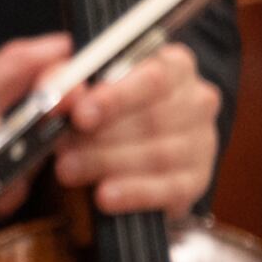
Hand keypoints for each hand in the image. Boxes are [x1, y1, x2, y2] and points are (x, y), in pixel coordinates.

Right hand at [0, 35, 67, 261]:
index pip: (11, 61)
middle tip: (76, 106)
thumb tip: (22, 87)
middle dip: (64, 102)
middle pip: (36, 99)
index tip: (67, 49)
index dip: (48, 53)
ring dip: (31, 162)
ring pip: (33, 149)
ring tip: (2, 175)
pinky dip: (9, 196)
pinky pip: (15, 189)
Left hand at [49, 41, 218, 218]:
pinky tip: (105, 196)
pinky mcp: (197, 180)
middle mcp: (196, 100)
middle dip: (101, 136)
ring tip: (68, 170)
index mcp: (174, 65)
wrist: (121, 148)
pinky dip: (133, 193)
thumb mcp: (80, 82)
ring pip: (158, 154)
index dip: (115, 97)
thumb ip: (64, 78)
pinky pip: (169, 189)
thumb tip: (60, 96)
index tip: (80, 115)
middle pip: (153, 118)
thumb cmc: (100, 106)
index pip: (153, 76)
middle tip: (62, 149)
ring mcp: (202, 142)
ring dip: (107, 163)